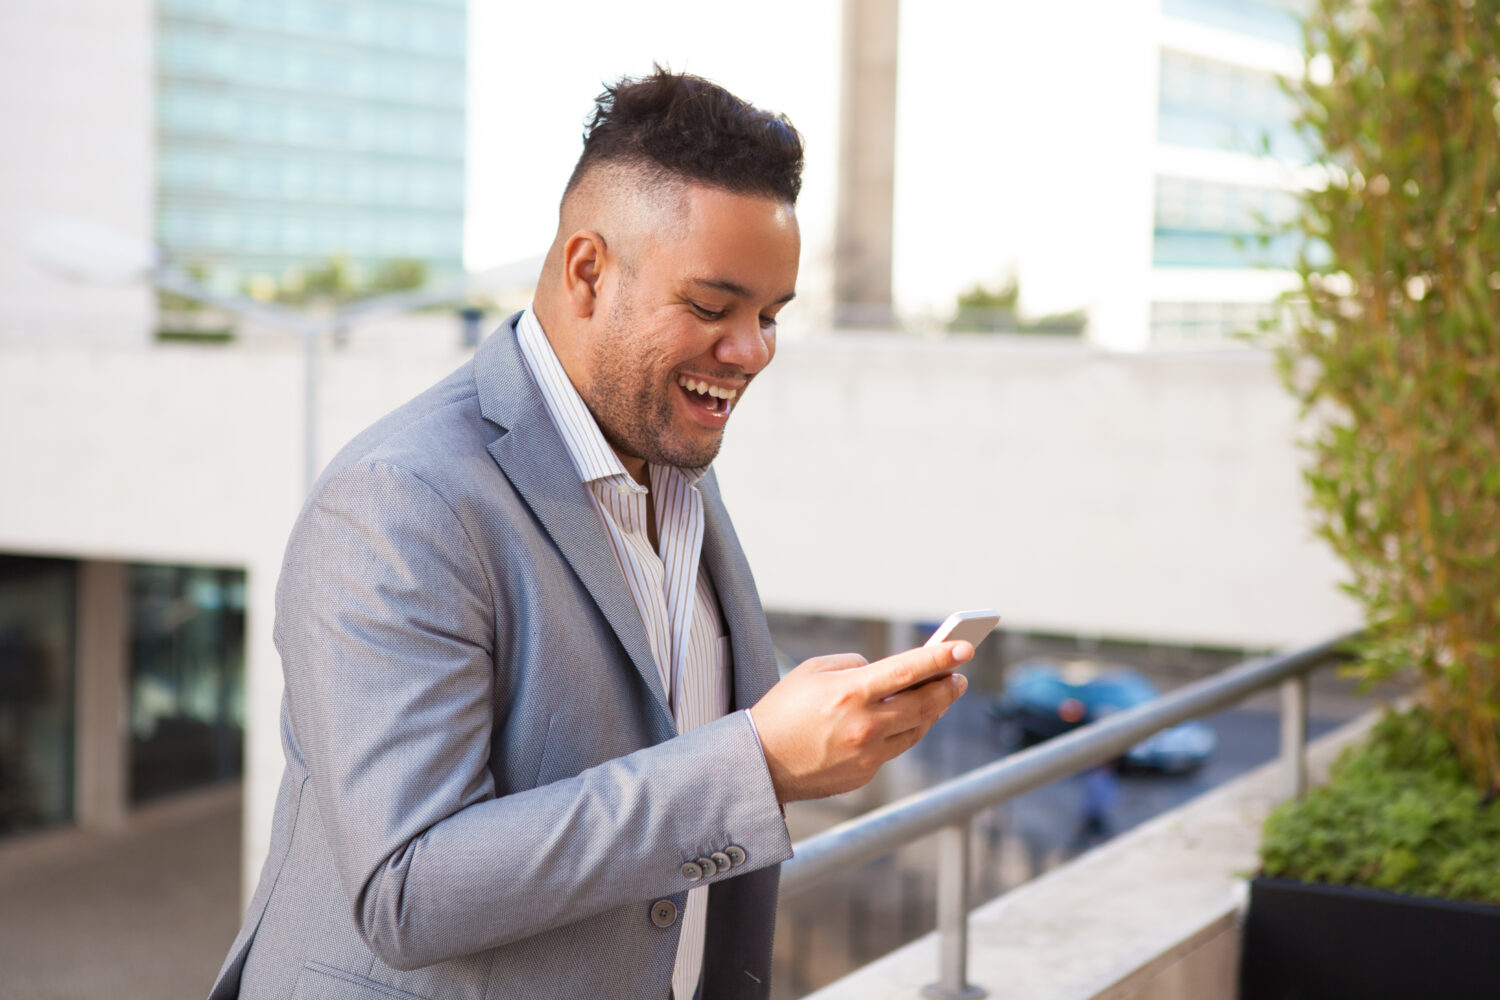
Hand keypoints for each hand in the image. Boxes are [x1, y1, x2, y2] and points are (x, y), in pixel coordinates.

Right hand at [748, 641, 971, 802]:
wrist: (759, 763)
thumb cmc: (783, 709)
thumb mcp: (812, 671)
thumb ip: (854, 666)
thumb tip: (886, 673)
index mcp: (850, 693)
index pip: (907, 670)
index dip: (940, 658)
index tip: (965, 648)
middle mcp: (864, 726)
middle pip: (924, 704)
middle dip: (948, 687)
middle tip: (959, 677)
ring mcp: (867, 755)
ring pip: (916, 730)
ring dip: (931, 711)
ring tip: (939, 696)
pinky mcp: (865, 775)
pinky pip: (893, 749)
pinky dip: (900, 733)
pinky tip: (902, 721)